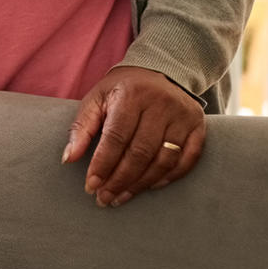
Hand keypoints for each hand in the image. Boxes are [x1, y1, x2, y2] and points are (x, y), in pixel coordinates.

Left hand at [60, 66, 205, 207]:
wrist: (161, 70)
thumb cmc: (123, 90)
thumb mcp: (97, 99)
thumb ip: (82, 127)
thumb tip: (69, 159)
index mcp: (132, 95)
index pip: (116, 137)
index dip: (102, 165)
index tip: (91, 186)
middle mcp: (161, 104)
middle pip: (140, 153)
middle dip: (119, 180)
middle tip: (104, 198)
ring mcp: (183, 116)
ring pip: (163, 160)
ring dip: (141, 184)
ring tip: (121, 196)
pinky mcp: (198, 126)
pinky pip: (187, 160)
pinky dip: (168, 178)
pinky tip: (149, 186)